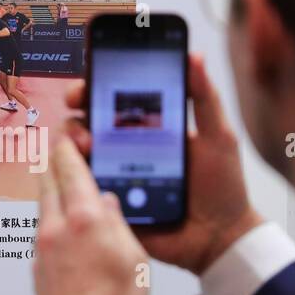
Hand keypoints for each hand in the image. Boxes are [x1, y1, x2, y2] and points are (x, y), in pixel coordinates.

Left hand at [34, 138, 148, 294]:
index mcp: (84, 218)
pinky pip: (43, 229)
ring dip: (53, 188)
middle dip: (55, 159)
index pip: (70, 166)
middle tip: (62, 147)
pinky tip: (66, 227)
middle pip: (48, 179)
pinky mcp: (37, 266)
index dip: (69, 144)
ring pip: (43, 204)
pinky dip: (53, 217)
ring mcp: (42, 246)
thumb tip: (110, 202)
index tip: (70, 130)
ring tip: (65, 183)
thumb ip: (120, 224)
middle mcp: (56, 226)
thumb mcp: (134, 259)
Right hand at [62, 52, 263, 275]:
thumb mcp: (219, 137)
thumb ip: (205, 98)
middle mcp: (125, 145)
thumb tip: (194, 57)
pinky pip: (79, 183)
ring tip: (87, 141)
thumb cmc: (221, 188)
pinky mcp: (107, 200)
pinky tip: (83, 167)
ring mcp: (113, 172)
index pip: (117, 93)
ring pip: (77, 146)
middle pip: (88, 114)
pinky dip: (73, 171)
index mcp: (150, 126)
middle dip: (78, 101)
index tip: (92, 69)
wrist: (218, 238)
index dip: (98, 78)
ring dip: (73, 134)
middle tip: (80, 100)